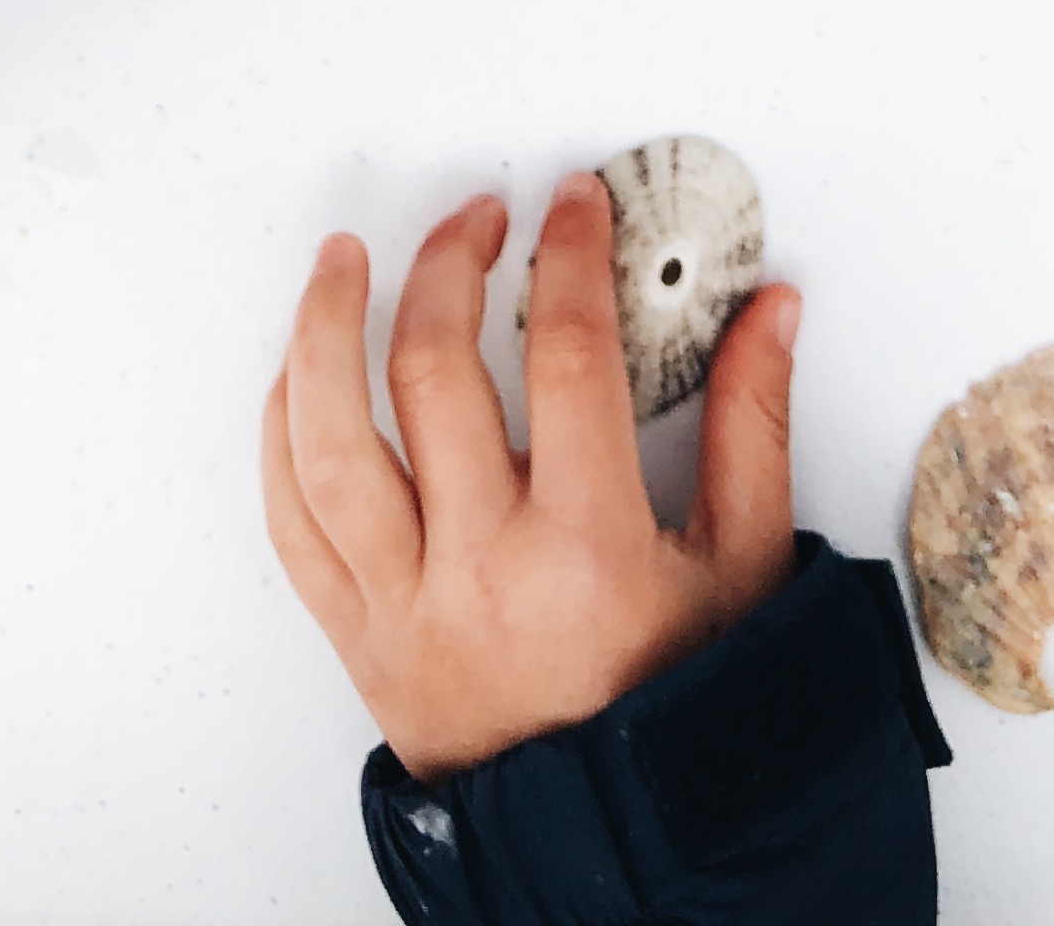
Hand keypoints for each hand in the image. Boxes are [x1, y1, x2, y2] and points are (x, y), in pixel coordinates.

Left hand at [261, 170, 800, 780]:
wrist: (610, 847)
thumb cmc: (677, 714)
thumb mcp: (744, 571)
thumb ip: (753, 426)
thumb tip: (769, 310)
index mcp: (588, 549)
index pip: (565, 355)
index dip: (570, 256)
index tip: (573, 206)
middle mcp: (485, 569)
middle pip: (433, 372)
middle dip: (449, 265)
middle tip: (476, 220)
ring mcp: (408, 604)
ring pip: (329, 442)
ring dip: (325, 330)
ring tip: (342, 261)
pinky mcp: (359, 638)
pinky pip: (294, 523)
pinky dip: (283, 437)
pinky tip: (300, 377)